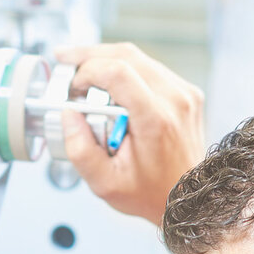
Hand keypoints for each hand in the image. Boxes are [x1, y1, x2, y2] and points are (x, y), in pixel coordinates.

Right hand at [55, 42, 205, 225]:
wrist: (188, 198)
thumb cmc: (150, 193)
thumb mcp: (105, 183)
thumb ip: (79, 150)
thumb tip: (68, 115)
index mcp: (156, 120)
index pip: (118, 72)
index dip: (87, 70)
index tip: (72, 85)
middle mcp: (175, 100)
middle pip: (127, 55)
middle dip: (90, 55)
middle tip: (65, 60)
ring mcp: (185, 93)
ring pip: (139, 57)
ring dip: (107, 60)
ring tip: (82, 72)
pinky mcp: (186, 92)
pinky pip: (151, 68)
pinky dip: (126, 70)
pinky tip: (108, 82)